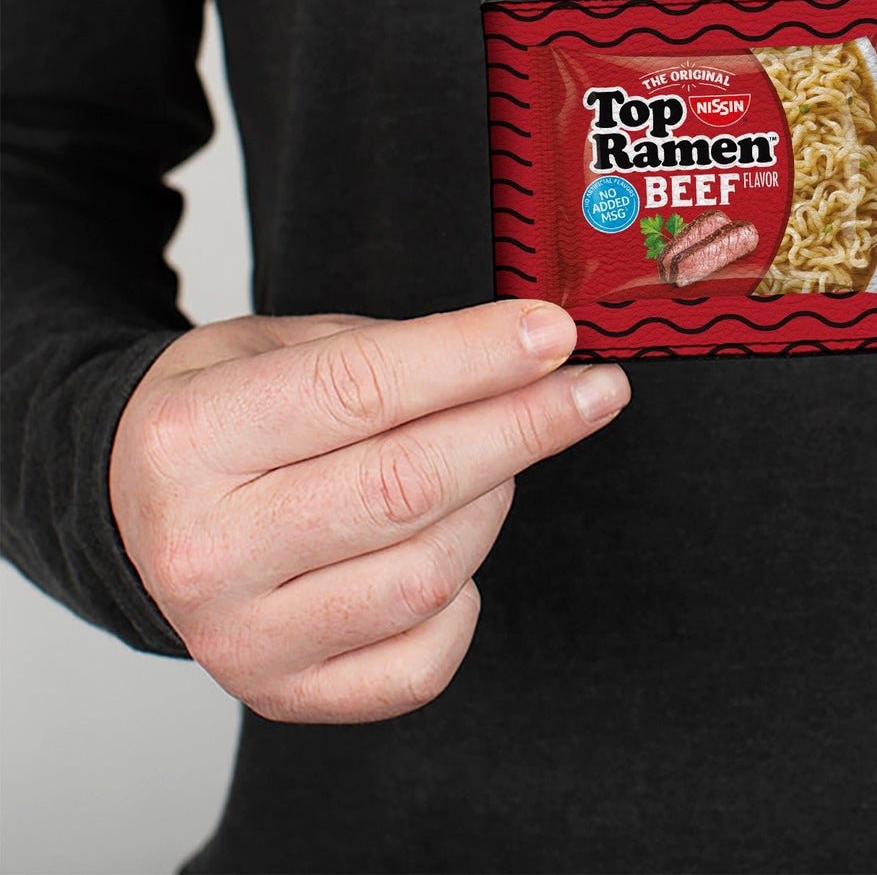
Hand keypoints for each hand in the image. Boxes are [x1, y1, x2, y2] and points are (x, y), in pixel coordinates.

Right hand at [109, 302, 626, 722]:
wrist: (133, 512)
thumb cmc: (223, 417)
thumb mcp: (278, 345)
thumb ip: (391, 349)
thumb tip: (526, 352)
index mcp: (194, 438)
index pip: (363, 390)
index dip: (475, 357)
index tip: (555, 332)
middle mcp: (206, 550)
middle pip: (408, 486)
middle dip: (524, 427)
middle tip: (593, 389)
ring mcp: (241, 638)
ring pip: (430, 573)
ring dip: (494, 502)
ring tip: (499, 456)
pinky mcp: (285, 694)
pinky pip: (424, 660)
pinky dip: (466, 597)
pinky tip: (453, 544)